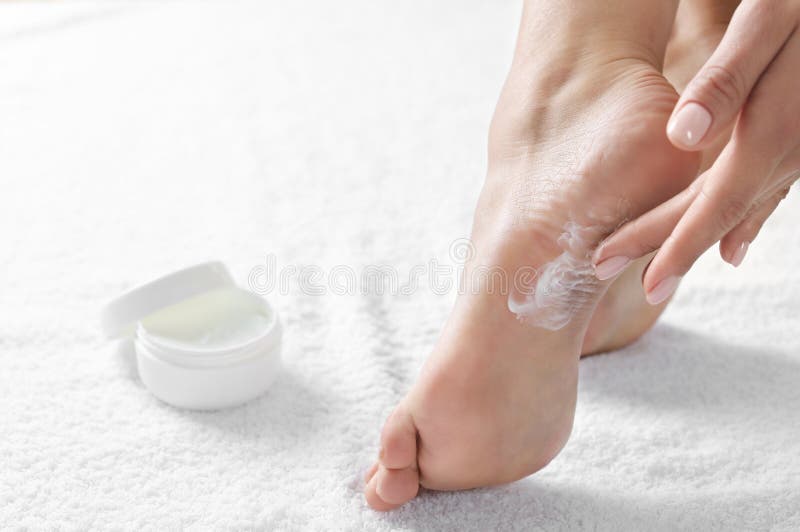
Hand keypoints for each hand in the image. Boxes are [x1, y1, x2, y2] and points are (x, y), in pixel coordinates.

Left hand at [592, 0, 799, 303]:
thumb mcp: (767, 23)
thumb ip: (727, 79)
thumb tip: (681, 138)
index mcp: (771, 130)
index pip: (711, 206)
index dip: (674, 247)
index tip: (642, 284)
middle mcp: (789, 150)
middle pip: (717, 215)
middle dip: (662, 249)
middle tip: (605, 269)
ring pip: (739, 208)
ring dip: (695, 239)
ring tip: (656, 267)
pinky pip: (765, 192)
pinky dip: (740, 221)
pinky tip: (733, 243)